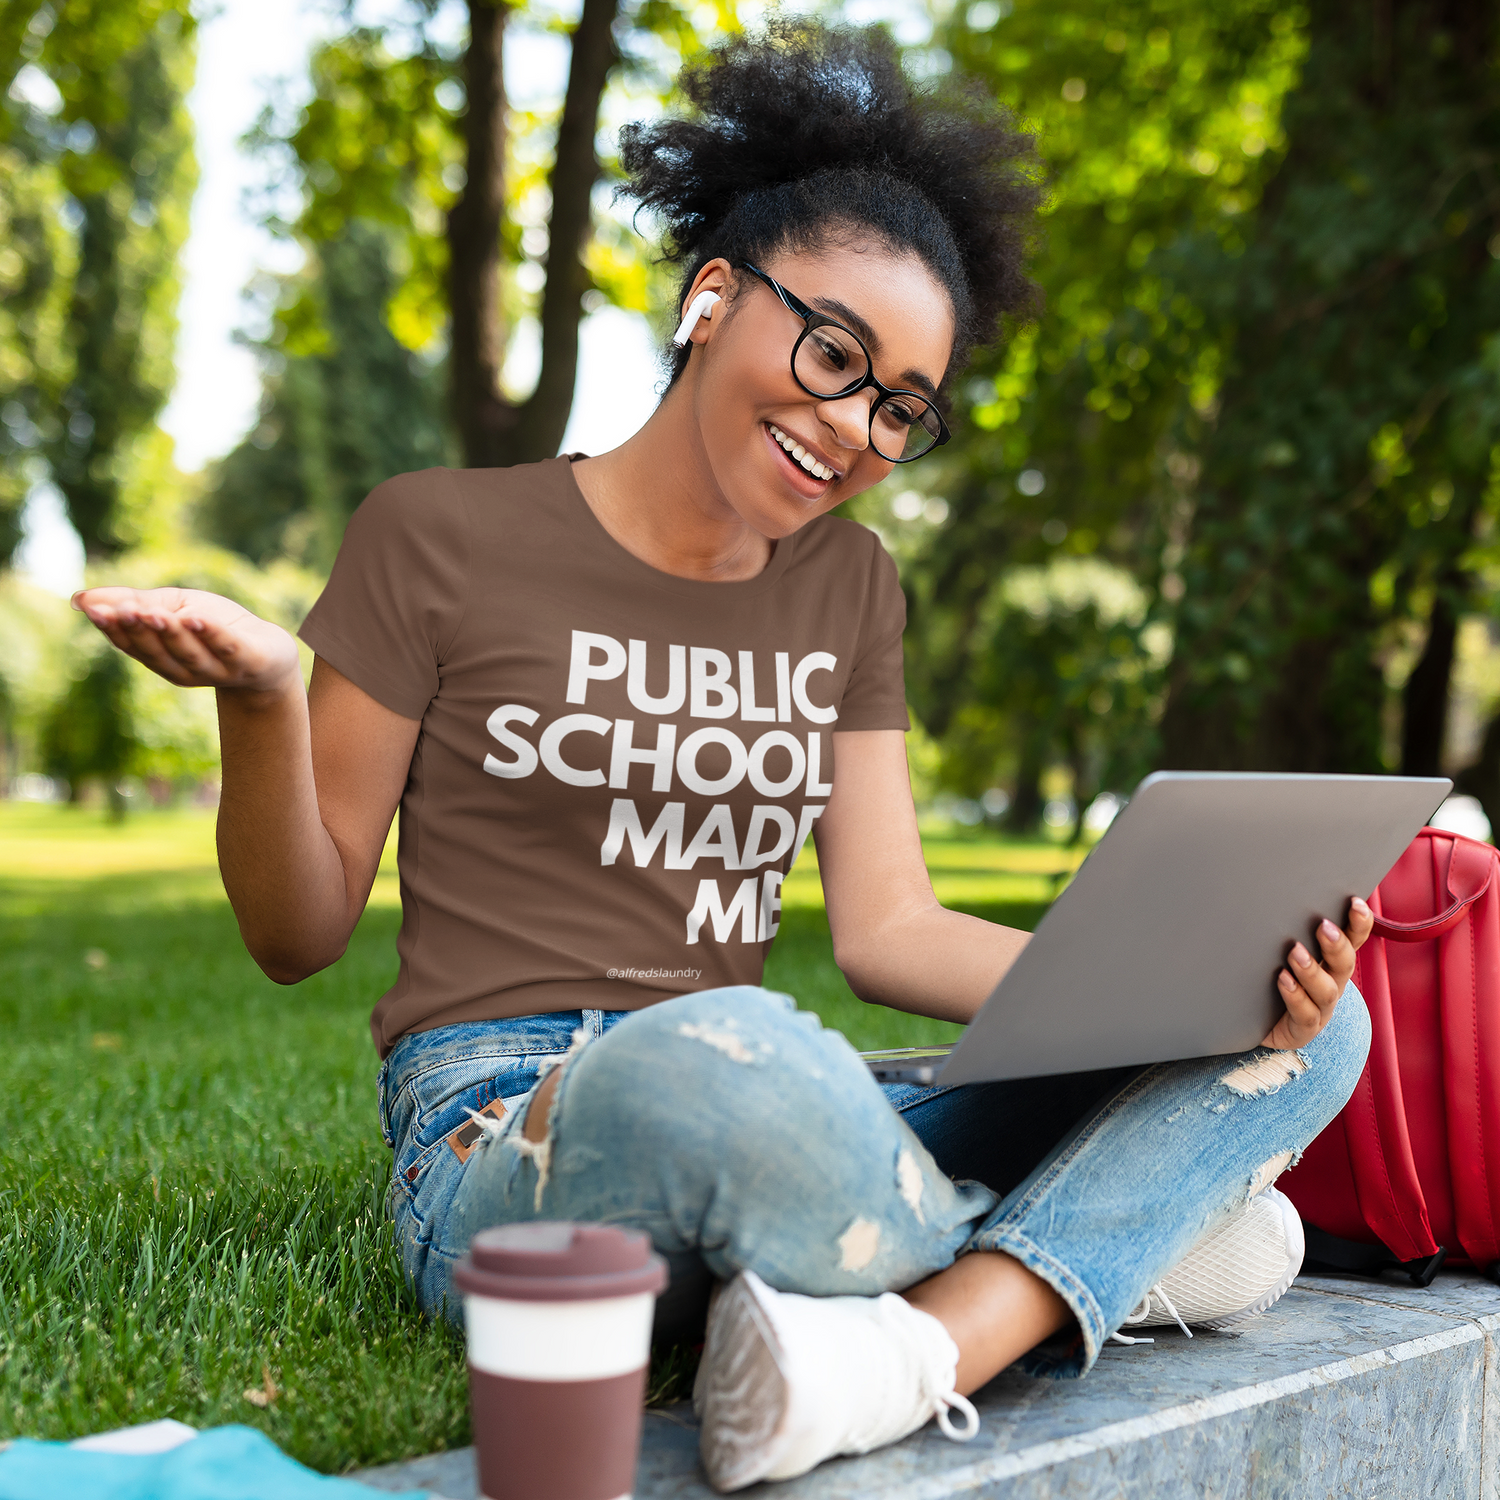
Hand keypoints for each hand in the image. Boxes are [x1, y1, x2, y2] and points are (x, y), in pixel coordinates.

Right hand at [72, 586, 300, 695]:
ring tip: (154, 613)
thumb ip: (132, 601)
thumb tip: (81, 599)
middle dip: (139, 630)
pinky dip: (212, 634)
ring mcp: (218, 669)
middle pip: (158, 652)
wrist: (270, 652)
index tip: (95, 611)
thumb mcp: (172, 607)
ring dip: (171, 633)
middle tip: (121, 610)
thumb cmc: (215, 626)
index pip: (133, 645)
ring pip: (190, 653)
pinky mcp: (248, 662)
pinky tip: (198, 618)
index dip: (114, 629)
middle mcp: (186, 670)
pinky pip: (228, 648)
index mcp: (163, 658)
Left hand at [1261, 896, 1373, 1049]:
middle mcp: (1332, 983)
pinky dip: (1295, 995)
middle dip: (1336, 944)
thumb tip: (1273, 889)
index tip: (1355, 902)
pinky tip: (1283, 980)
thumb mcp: (1281, 951)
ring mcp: (1320, 1008)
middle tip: (1323, 926)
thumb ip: (1287, 928)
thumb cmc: (1273, 979)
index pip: (1352, 939)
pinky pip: (1304, 1013)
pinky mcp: (1303, 1028)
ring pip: (1326, 990)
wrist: (1259, 1025)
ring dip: (1311, 969)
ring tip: (1295, 951)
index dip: (1359, 923)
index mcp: (1332, 962)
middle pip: (1344, 963)